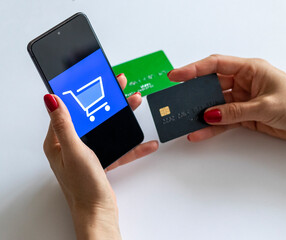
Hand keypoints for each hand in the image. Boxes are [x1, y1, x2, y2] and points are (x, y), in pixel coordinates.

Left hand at [43, 73, 157, 238]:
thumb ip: (65, 125)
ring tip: (135, 104)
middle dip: (109, 101)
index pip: (70, 108)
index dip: (82, 92)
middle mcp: (71, 144)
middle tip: (120, 86)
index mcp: (58, 140)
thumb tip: (51, 99)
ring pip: (106, 128)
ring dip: (123, 118)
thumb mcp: (74, 151)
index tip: (95, 79)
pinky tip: (146, 142)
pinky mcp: (101, 159)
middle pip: (92, 115)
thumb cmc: (82, 187)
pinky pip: (117, 146)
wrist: (98, 212)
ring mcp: (87, 152)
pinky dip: (132, 145)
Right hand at [168, 55, 285, 140]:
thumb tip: (210, 114)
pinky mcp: (241, 116)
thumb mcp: (265, 105)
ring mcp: (240, 100)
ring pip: (214, 106)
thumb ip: (235, 111)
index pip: (216, 65)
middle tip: (178, 100)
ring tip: (186, 120)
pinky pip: (222, 122)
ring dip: (201, 114)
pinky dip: (211, 128)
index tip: (176, 75)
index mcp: (249, 69)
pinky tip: (200, 132)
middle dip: (194, 94)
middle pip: (211, 86)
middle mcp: (243, 83)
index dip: (193, 69)